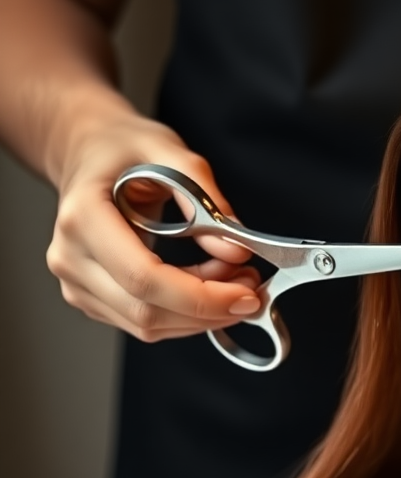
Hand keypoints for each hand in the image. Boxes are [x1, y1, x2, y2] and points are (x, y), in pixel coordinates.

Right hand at [46, 111, 262, 341]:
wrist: (87, 154)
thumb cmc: (122, 150)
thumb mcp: (170, 151)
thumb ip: (207, 200)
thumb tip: (235, 251)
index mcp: (83, 218)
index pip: (143, 278)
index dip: (201, 297)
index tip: (246, 295)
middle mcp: (71, 257)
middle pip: (147, 312)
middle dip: (211, 309)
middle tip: (252, 287)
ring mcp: (76, 283)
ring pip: (150, 326)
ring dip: (203, 314)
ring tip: (235, 281)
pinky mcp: (92, 299)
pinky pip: (146, 323)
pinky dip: (187, 313)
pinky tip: (208, 285)